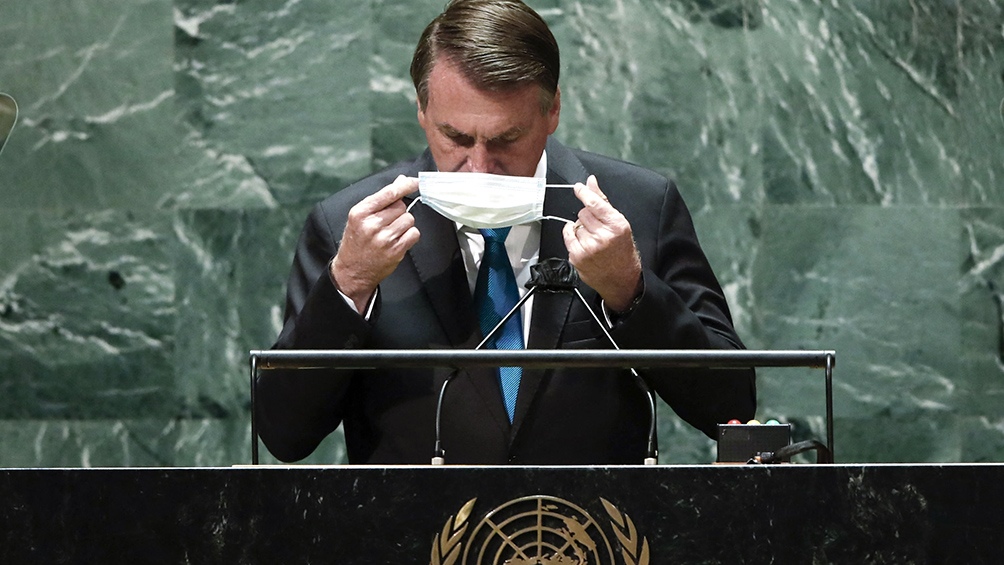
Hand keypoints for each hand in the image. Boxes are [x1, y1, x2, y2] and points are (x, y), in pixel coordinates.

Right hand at [331, 175, 419, 311]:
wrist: (352, 271)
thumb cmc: (356, 241)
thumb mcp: (360, 217)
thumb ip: (380, 199)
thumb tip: (400, 181)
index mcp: (360, 213)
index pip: (389, 193)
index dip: (405, 185)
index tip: (415, 182)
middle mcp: (372, 225)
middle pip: (401, 206)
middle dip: (398, 211)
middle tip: (388, 222)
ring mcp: (384, 239)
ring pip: (409, 219)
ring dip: (404, 224)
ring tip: (391, 232)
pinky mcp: (395, 251)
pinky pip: (414, 234)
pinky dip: (409, 235)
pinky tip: (398, 240)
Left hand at [562, 175, 641, 311]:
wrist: (621, 279)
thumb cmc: (622, 251)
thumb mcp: (619, 224)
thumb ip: (603, 201)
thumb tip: (591, 181)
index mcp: (617, 226)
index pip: (594, 203)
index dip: (584, 193)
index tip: (579, 187)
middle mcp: (603, 236)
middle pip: (583, 212)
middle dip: (588, 217)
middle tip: (597, 228)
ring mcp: (589, 247)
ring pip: (575, 224)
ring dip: (581, 228)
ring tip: (593, 239)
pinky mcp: (577, 256)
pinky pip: (567, 235)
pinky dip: (572, 234)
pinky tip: (582, 241)